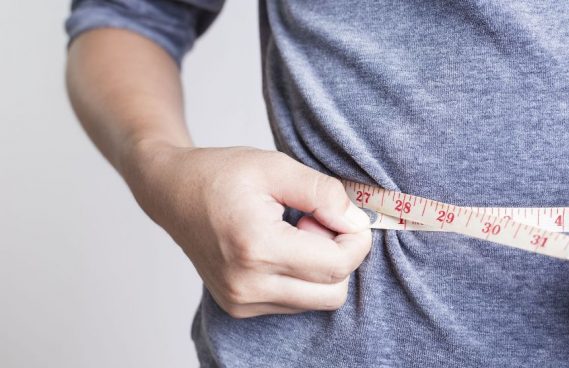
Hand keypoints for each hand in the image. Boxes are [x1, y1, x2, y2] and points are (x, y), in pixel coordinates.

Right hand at [124, 142, 372, 317]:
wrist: (172, 192)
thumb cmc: (220, 174)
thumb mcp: (275, 166)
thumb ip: (323, 193)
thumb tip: (357, 221)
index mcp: (257, 247)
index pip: (337, 265)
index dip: (357, 239)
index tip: (347, 214)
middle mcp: (247, 285)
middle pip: (333, 292)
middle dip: (342, 256)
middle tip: (318, 222)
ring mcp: (241, 301)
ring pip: (317, 301)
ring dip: (322, 269)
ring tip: (297, 233)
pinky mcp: (239, 307)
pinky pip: (295, 302)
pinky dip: (302, 277)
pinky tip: (283, 248)